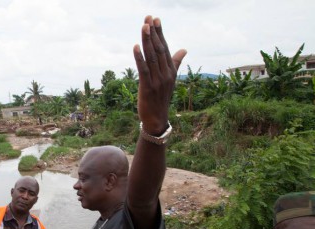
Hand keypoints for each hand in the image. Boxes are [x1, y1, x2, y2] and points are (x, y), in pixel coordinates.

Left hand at [134, 16, 186, 134]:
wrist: (157, 119)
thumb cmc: (160, 98)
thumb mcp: (169, 80)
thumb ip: (175, 63)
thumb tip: (184, 49)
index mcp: (171, 71)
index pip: (165, 48)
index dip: (160, 34)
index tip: (156, 20)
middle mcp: (166, 74)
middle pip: (158, 50)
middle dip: (153, 33)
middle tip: (148, 18)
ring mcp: (157, 81)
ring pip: (151, 57)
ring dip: (147, 41)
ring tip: (143, 27)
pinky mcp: (147, 88)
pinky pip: (143, 70)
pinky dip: (139, 58)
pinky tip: (136, 46)